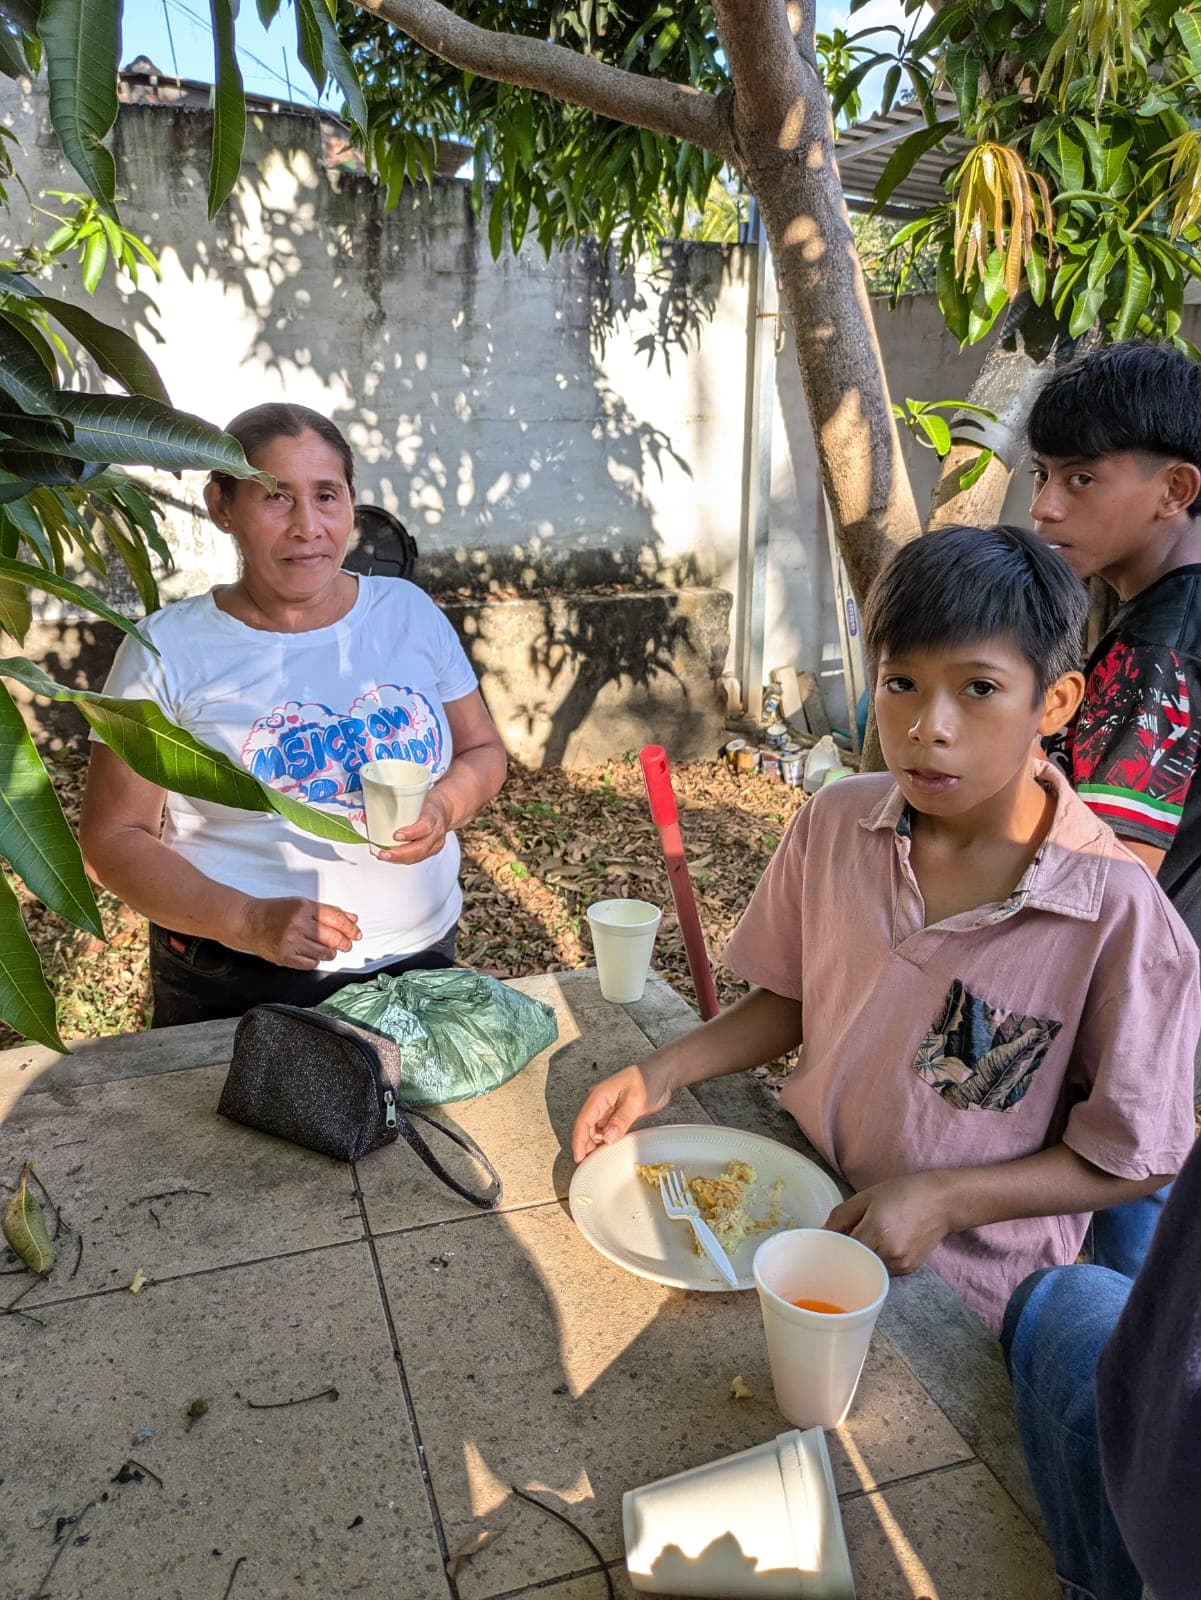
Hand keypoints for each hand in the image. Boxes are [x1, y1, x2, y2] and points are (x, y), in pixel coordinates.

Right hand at [236, 896, 360, 968]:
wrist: (248, 922)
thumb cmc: (274, 911)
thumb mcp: (302, 904)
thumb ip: (328, 911)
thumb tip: (351, 918)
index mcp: (304, 908)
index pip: (336, 919)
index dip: (350, 928)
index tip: (356, 933)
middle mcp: (297, 924)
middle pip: (333, 937)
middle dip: (345, 943)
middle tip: (347, 944)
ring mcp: (291, 942)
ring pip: (324, 953)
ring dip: (331, 953)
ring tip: (329, 949)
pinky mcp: (285, 957)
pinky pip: (310, 964)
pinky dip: (316, 960)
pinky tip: (313, 954)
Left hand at [376, 789, 451, 865]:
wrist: (445, 809)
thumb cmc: (428, 803)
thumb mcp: (416, 798)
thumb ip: (396, 805)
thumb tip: (368, 812)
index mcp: (433, 816)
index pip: (425, 827)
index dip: (411, 833)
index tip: (396, 835)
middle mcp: (437, 832)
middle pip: (421, 847)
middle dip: (401, 853)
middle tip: (384, 852)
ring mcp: (436, 843)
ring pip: (419, 855)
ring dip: (399, 858)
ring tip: (383, 856)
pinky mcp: (432, 851)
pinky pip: (418, 858)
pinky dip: (403, 859)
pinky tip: (391, 858)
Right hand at [571, 1062, 671, 1162]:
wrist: (662, 1073)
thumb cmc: (648, 1079)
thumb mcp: (635, 1101)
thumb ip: (620, 1120)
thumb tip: (607, 1138)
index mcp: (599, 1096)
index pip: (582, 1121)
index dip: (579, 1141)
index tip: (579, 1157)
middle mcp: (599, 1103)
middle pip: (586, 1128)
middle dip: (584, 1146)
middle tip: (588, 1165)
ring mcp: (607, 1109)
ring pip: (595, 1131)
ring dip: (594, 1145)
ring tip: (597, 1161)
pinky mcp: (616, 1114)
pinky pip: (606, 1130)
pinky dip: (604, 1141)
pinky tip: (608, 1151)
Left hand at [823, 1171, 953, 1276]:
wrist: (941, 1202)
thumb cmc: (903, 1193)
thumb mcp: (866, 1197)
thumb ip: (841, 1216)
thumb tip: (822, 1234)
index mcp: (875, 1231)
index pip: (843, 1250)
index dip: (834, 1245)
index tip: (829, 1241)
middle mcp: (889, 1252)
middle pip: (854, 1261)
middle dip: (848, 1252)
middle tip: (849, 1236)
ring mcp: (900, 1264)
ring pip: (868, 1267)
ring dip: (863, 1257)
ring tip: (872, 1235)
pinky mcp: (908, 1269)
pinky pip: (883, 1269)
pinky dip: (878, 1259)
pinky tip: (886, 1242)